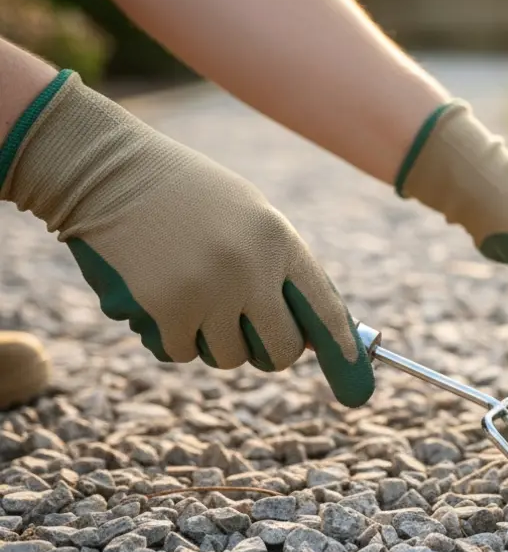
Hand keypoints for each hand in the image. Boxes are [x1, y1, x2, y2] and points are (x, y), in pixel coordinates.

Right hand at [0, 70, 373, 406]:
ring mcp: (209, 292)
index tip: (356, 381)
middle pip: (281, 351)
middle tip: (250, 335)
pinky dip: (171, 336)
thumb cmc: (184, 194)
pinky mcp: (166, 310)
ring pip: (229, 357)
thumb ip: (279, 268)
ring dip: (212, 340)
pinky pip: (182, 352)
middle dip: (270, 352)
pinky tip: (157, 296)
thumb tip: (311, 335)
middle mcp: (252, 270)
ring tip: (192, 294)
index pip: (325, 310)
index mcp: (280, 242)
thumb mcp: (249, 215)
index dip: (342, 351)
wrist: (108, 171)